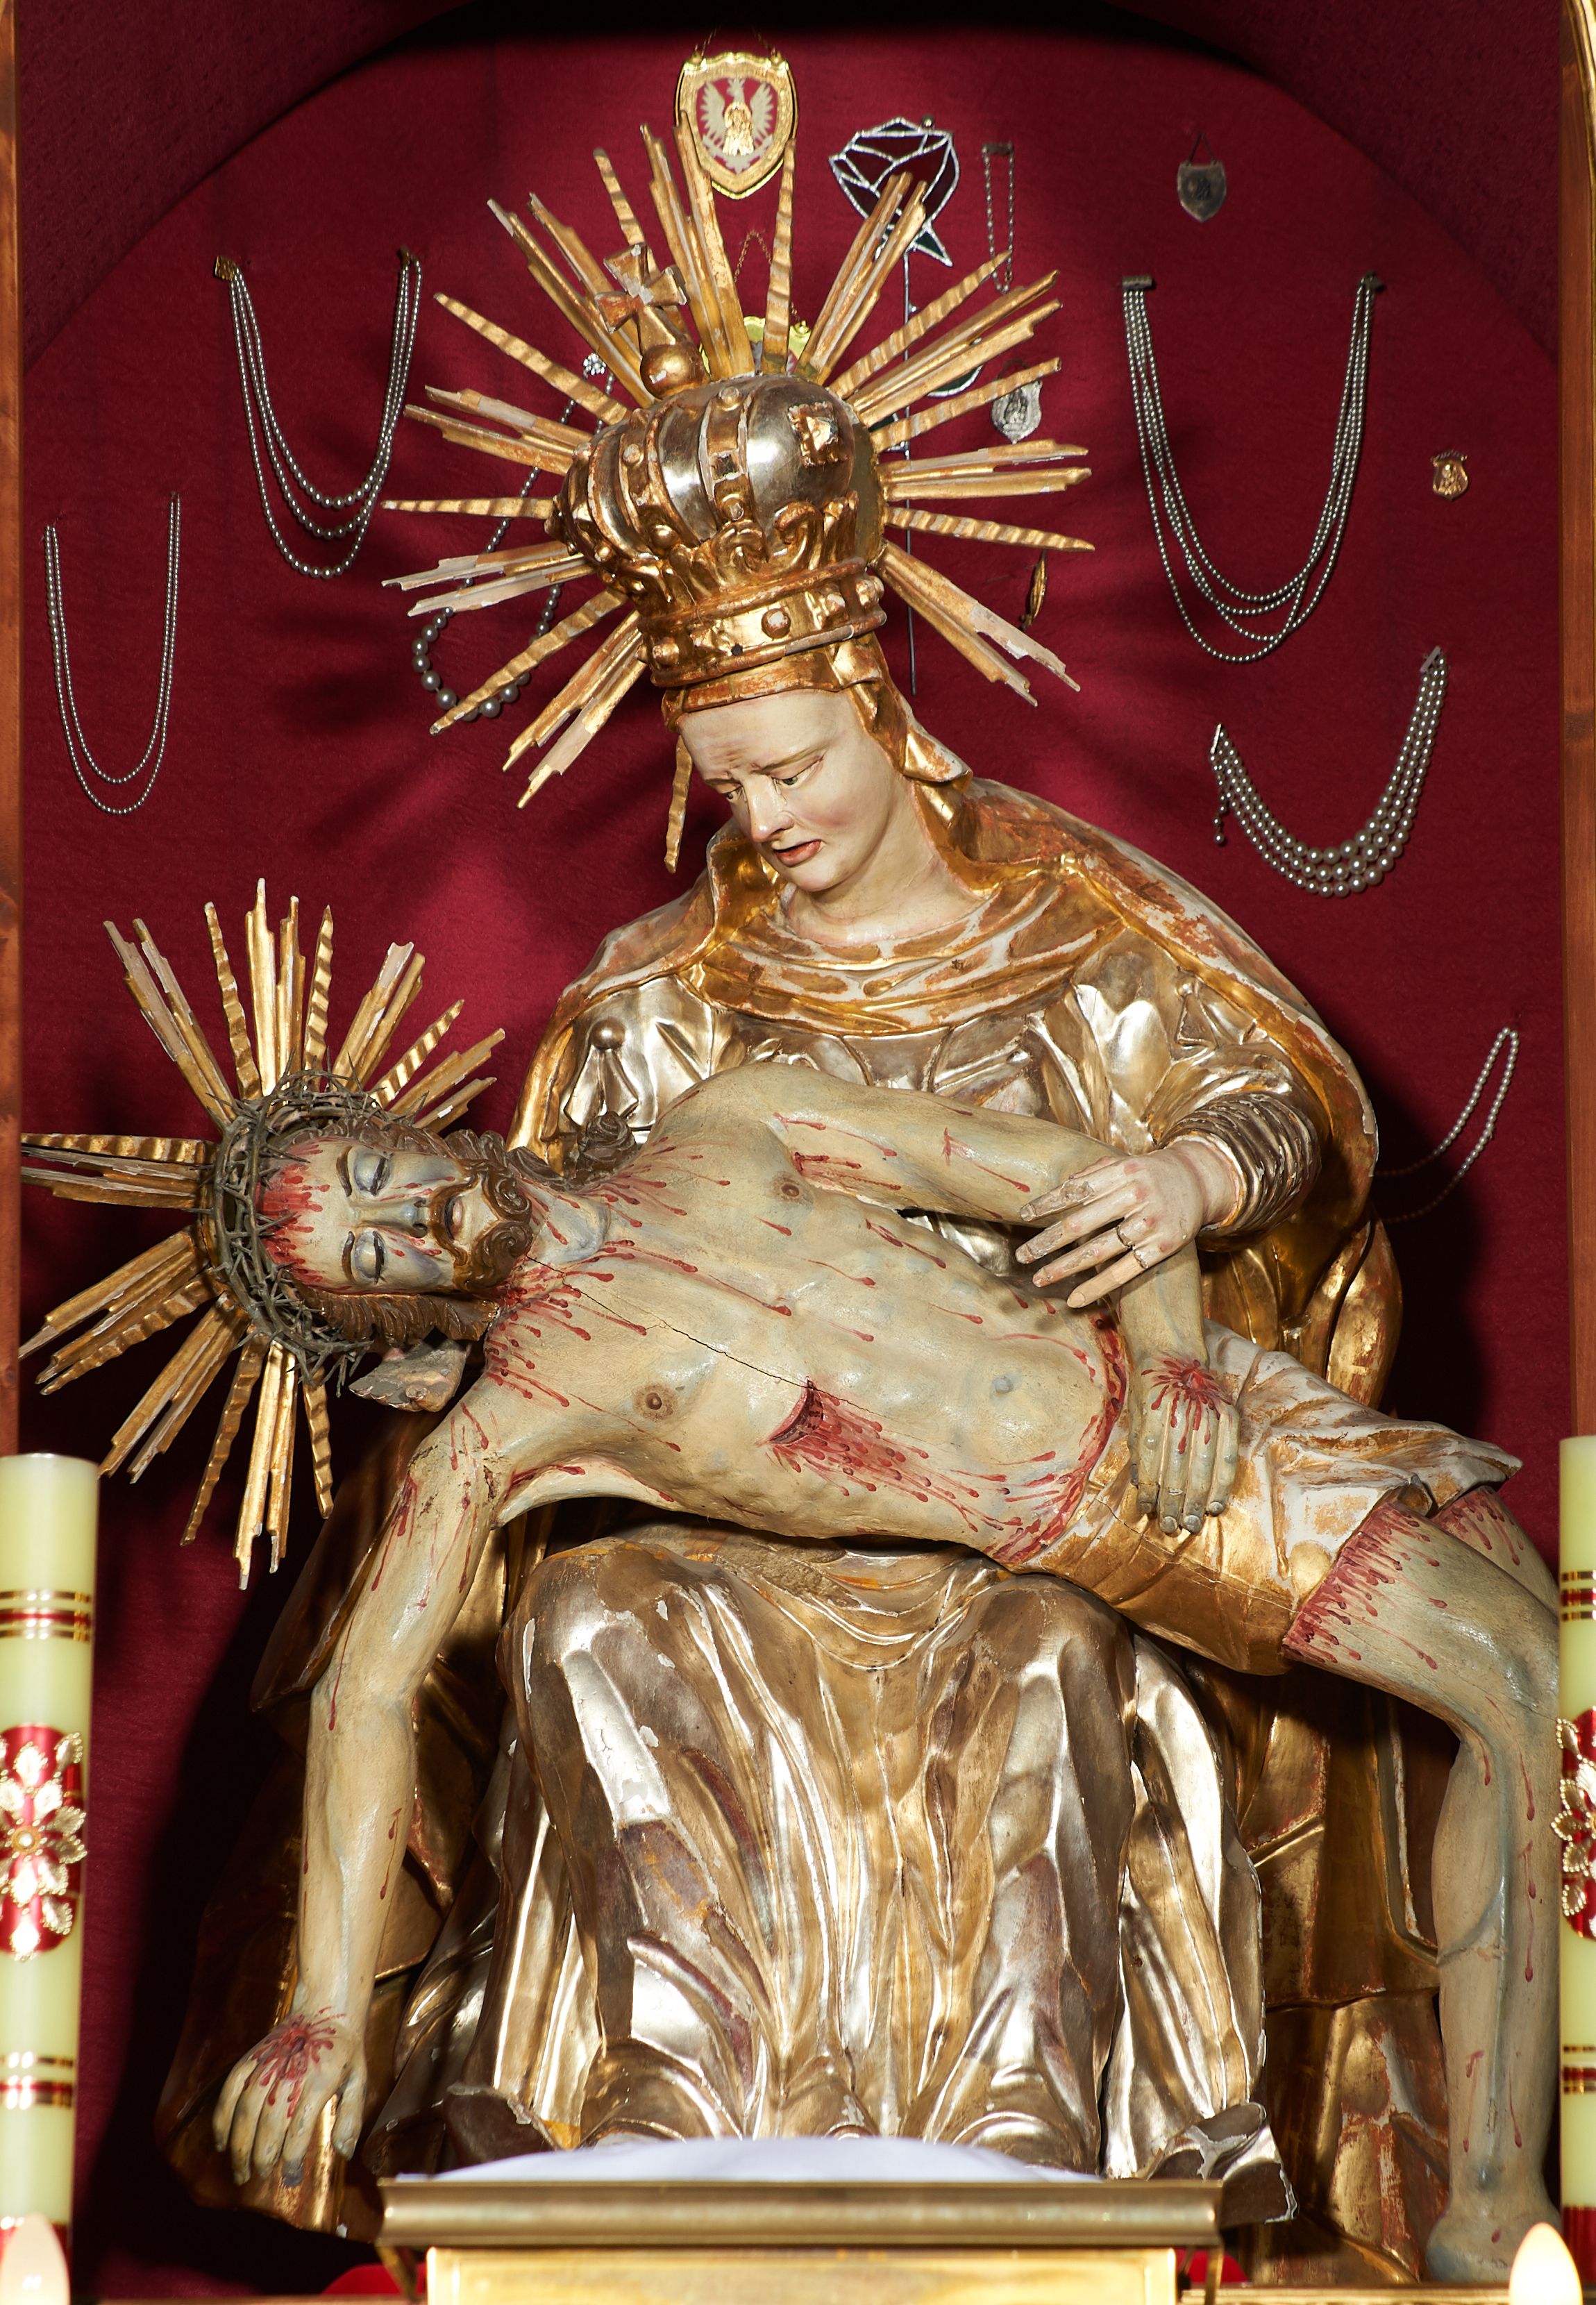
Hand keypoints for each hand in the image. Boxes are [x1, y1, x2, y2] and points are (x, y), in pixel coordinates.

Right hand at [213, 2008, 365, 2187]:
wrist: (326, 2008)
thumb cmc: (344, 2050)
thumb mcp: (359, 2079)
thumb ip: (352, 2117)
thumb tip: (344, 2152)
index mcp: (320, 2080)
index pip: (299, 2129)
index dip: (291, 2159)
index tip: (289, 2179)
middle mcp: (291, 2072)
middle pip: (269, 2123)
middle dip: (261, 2156)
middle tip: (258, 2178)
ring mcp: (269, 2063)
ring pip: (246, 2109)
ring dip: (239, 2144)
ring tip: (240, 2171)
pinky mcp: (253, 2057)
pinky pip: (231, 2089)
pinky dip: (222, 2115)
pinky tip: (220, 2141)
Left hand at [1015, 1142, 1236, 1306]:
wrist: (1200, 1181)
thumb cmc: (1150, 1173)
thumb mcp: (1124, 1163)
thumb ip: (1093, 1173)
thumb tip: (1059, 1188)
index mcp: (1121, 1172)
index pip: (1075, 1190)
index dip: (1047, 1203)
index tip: (1023, 1216)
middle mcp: (1135, 1196)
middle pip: (1081, 1223)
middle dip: (1046, 1241)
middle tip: (1021, 1256)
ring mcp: (1149, 1224)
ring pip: (1098, 1251)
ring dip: (1064, 1267)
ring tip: (1039, 1278)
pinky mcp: (1161, 1248)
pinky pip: (1124, 1272)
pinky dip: (1097, 1287)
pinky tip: (1074, 1299)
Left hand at [1128, 1353, 1238, 1532]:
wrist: (1176, 1354)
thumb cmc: (1149, 1389)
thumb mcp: (1135, 1414)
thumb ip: (1139, 1449)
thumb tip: (1142, 1487)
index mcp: (1154, 1412)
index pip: (1151, 1460)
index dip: (1150, 1489)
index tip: (1147, 1511)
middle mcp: (1182, 1413)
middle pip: (1177, 1469)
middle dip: (1173, 1502)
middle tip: (1172, 1527)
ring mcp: (1208, 1414)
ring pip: (1203, 1467)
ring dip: (1195, 1500)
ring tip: (1190, 1523)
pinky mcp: (1229, 1416)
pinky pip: (1227, 1458)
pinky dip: (1221, 1485)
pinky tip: (1215, 1506)